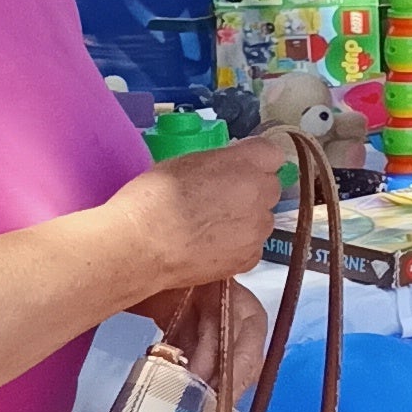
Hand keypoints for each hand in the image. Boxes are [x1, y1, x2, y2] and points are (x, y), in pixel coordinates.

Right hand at [123, 131, 298, 287]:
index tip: (237, 170)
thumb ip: (220, 162)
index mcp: (245, 163)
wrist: (140, 245)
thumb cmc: (152, 197)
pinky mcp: (250, 257)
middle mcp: (260, 193)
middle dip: (251, 191)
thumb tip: (230, 169)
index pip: (271, 154)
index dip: (253, 162)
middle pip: (269, 187)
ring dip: (245, 220)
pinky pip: (252, 247)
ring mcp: (258, 228)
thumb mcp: (186, 162)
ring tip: (209, 229)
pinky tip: (210, 249)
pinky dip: (237, 247)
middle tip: (219, 202)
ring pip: (262, 219)